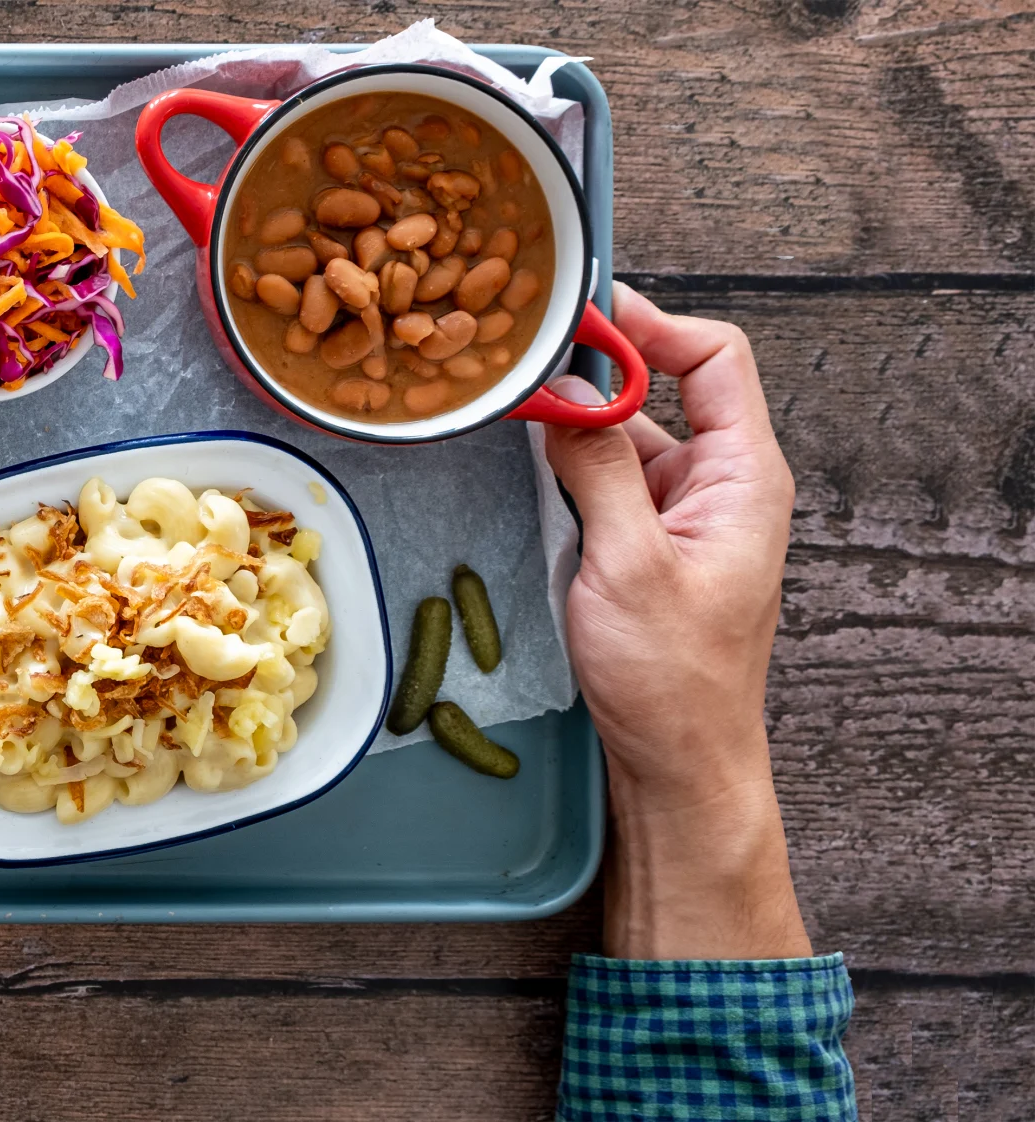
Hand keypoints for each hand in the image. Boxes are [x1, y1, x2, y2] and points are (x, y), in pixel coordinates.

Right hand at [541, 282, 809, 959]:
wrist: (679, 764)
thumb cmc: (673, 681)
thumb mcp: (627, 564)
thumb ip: (598, 468)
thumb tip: (564, 392)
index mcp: (744, 478)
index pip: (716, 359)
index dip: (653, 325)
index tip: (583, 313)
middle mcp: (720, 485)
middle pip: (663, 391)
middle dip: (594, 369)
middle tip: (523, 353)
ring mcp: (683, 516)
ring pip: (625, 437)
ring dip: (573, 422)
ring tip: (509, 403)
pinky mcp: (648, 546)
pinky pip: (608, 482)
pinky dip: (568, 466)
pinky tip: (523, 463)